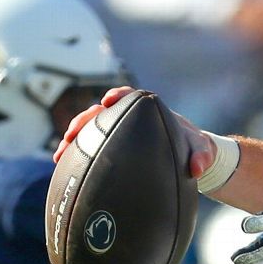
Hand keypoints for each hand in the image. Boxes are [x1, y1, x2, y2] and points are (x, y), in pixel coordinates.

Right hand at [53, 86, 216, 178]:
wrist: (187, 157)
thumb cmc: (193, 148)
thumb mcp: (201, 151)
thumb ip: (202, 157)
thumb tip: (198, 168)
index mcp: (149, 112)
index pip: (131, 96)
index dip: (119, 95)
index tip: (108, 100)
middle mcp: (129, 119)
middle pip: (101, 113)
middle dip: (84, 120)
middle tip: (73, 132)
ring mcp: (118, 132)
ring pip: (90, 131)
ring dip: (74, 139)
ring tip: (60, 155)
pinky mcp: (111, 147)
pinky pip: (90, 148)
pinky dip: (77, 155)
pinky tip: (63, 167)